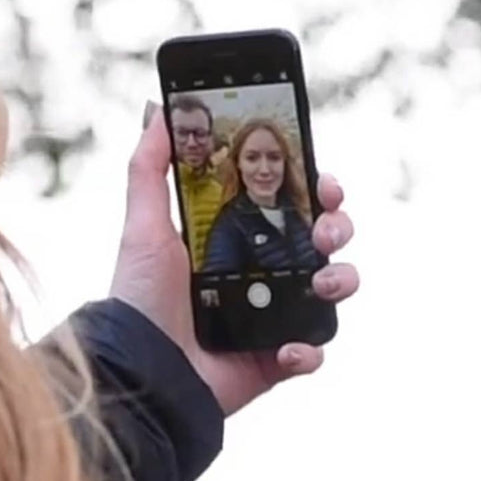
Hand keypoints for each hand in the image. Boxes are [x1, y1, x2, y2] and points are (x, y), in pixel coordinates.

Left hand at [108, 107, 359, 415]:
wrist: (142, 370)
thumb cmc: (140, 297)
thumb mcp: (143, 225)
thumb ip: (150, 167)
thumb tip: (157, 110)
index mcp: (240, 237)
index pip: (293, 203)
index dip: (317, 188)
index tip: (324, 181)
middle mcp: (264, 273)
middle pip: (325, 239)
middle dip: (339, 227)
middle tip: (326, 230)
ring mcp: (274, 316)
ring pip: (334, 289)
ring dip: (341, 280)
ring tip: (319, 285)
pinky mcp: (277, 359)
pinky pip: (315, 349)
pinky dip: (310, 348)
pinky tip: (286, 347)